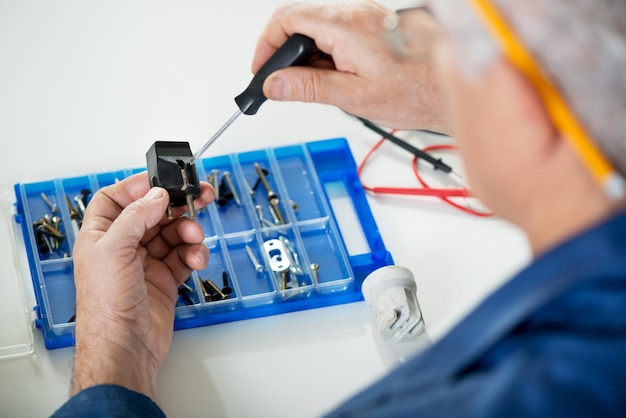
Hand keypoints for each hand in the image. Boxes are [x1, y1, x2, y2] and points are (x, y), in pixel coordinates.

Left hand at [71, 172, 213, 401]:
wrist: (126, 347)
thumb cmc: (106, 306)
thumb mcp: (114, 250)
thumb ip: (136, 216)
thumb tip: (155, 194)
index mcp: (101, 235)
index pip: (116, 199)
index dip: (138, 187)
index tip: (163, 181)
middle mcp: (123, 247)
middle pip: (153, 213)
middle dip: (176, 204)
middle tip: (199, 194)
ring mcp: (146, 263)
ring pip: (173, 234)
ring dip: (188, 231)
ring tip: (195, 237)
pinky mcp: (166, 279)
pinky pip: (184, 256)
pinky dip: (194, 253)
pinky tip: (196, 258)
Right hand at [252, 1, 449, 132]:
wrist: (446, 89)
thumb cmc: (413, 92)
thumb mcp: (354, 97)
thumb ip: (310, 87)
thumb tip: (275, 84)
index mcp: (346, 26)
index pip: (287, 19)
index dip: (266, 45)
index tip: (261, 70)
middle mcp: (355, 14)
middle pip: (298, 18)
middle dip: (280, 49)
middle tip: (276, 79)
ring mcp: (363, 17)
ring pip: (315, 25)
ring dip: (301, 52)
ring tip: (305, 84)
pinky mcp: (371, 25)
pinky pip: (334, 30)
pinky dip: (321, 51)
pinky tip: (327, 75)